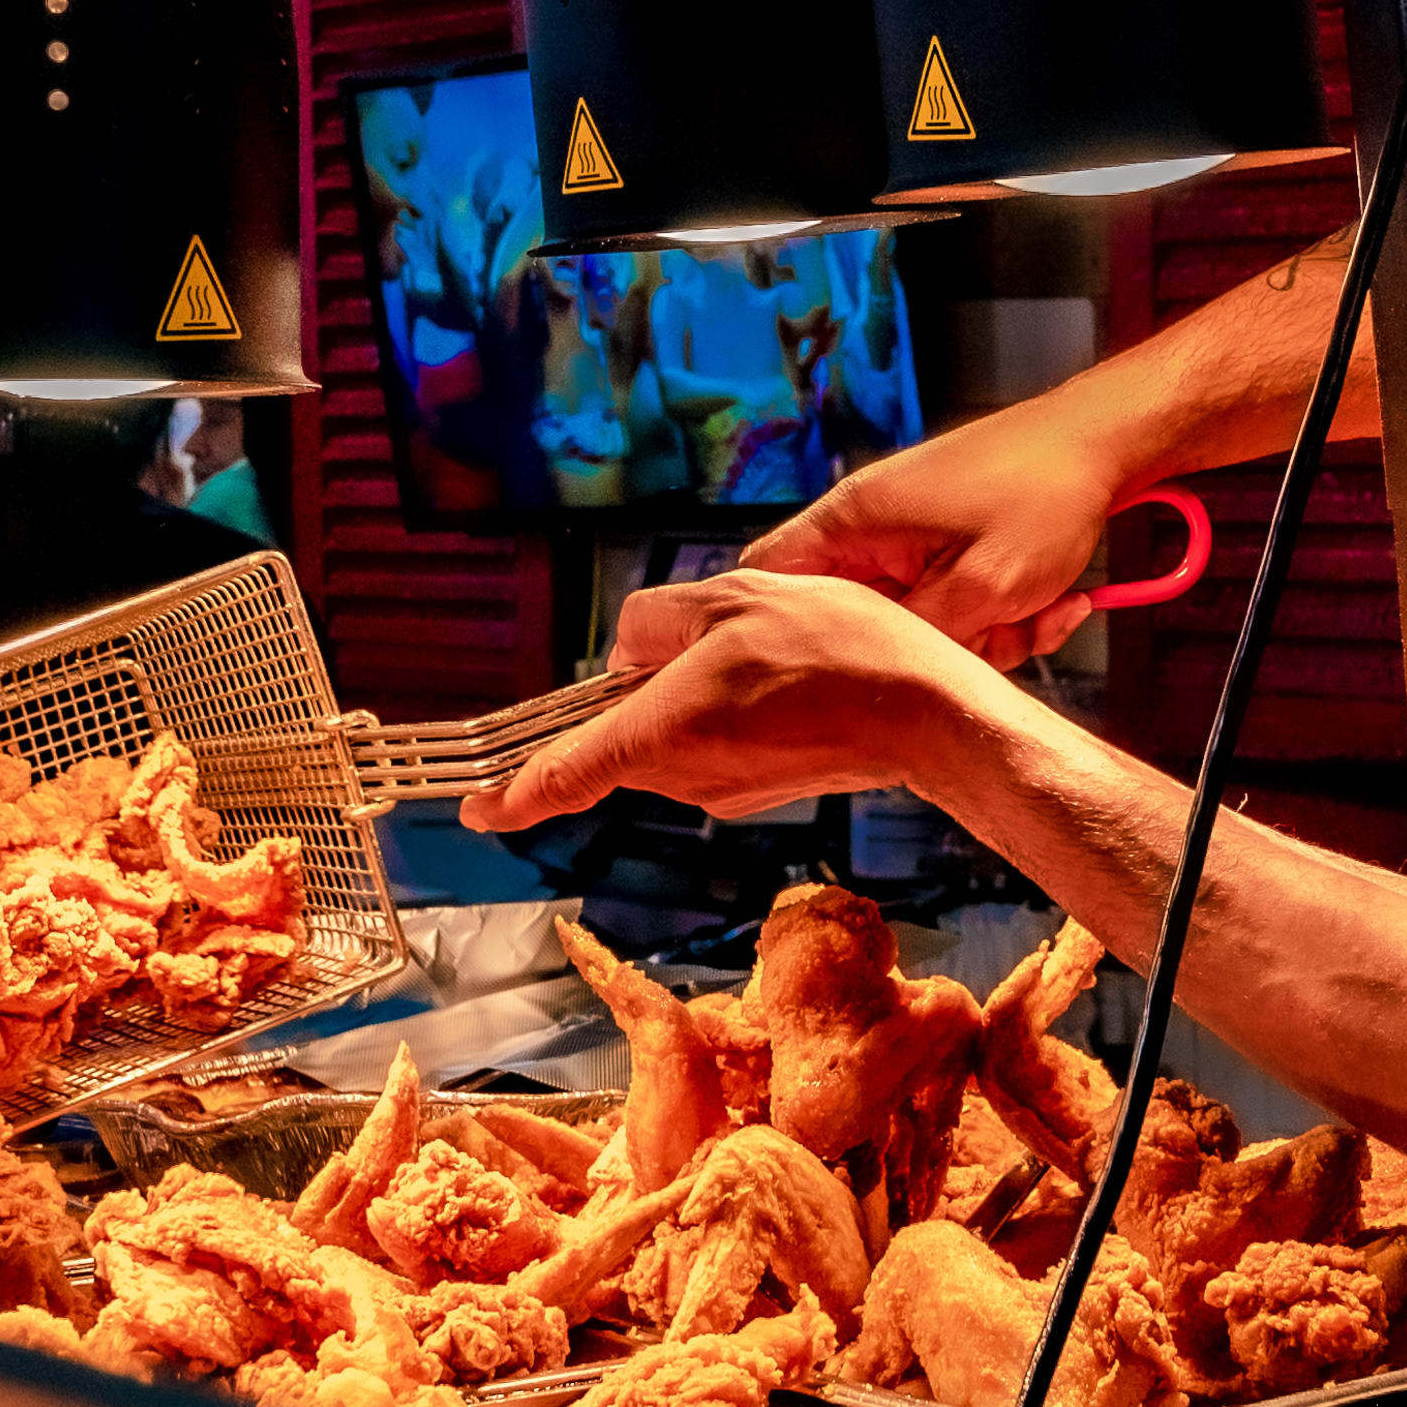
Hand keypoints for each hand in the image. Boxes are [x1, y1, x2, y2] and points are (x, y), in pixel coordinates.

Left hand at [457, 571, 1011, 830]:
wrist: (929, 714)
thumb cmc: (839, 651)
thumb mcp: (737, 597)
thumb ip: (662, 619)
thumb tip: (631, 649)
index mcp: (660, 730)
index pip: (565, 772)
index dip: (514, 793)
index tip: (477, 808)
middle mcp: (683, 774)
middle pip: (625, 732)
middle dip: (644, 685)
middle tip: (708, 635)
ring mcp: (723, 789)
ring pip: (673, 734)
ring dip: (694, 692)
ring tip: (767, 653)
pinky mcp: (758, 789)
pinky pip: (715, 745)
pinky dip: (732, 711)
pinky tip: (789, 681)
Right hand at [738, 405, 1132, 666]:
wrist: (1104, 446)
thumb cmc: (1045, 492)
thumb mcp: (983, 585)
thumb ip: (921, 638)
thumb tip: (885, 675)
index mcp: (851, 521)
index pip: (766, 578)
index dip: (782, 632)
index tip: (823, 675)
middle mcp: (868, 528)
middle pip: (854, 619)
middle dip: (924, 648)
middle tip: (982, 638)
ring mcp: (909, 541)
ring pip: (914, 624)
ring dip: (980, 637)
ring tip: (1032, 613)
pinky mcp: (946, 551)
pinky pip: (953, 609)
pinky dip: (1002, 617)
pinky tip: (1052, 603)